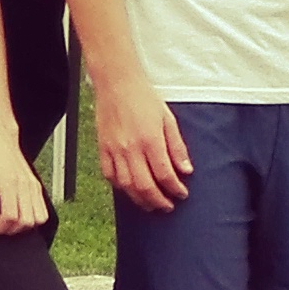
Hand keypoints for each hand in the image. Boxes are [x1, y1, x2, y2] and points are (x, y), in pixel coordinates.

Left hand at [0, 131, 49, 236]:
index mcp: (9, 183)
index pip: (11, 217)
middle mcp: (25, 185)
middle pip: (26, 222)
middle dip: (9, 229)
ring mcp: (33, 185)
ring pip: (38, 219)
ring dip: (22, 226)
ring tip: (7, 219)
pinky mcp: (36, 184)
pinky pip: (43, 210)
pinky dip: (32, 218)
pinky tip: (17, 213)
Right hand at [94, 74, 190, 215]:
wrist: (117, 83)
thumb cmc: (144, 98)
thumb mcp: (168, 119)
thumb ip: (177, 147)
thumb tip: (185, 170)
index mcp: (150, 140)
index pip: (165, 174)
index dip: (175, 189)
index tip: (182, 193)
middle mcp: (131, 148)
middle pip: (145, 186)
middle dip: (158, 201)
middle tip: (168, 206)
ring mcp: (114, 150)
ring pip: (126, 185)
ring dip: (140, 199)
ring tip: (150, 203)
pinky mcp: (102, 148)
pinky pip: (109, 174)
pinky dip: (120, 186)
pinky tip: (129, 188)